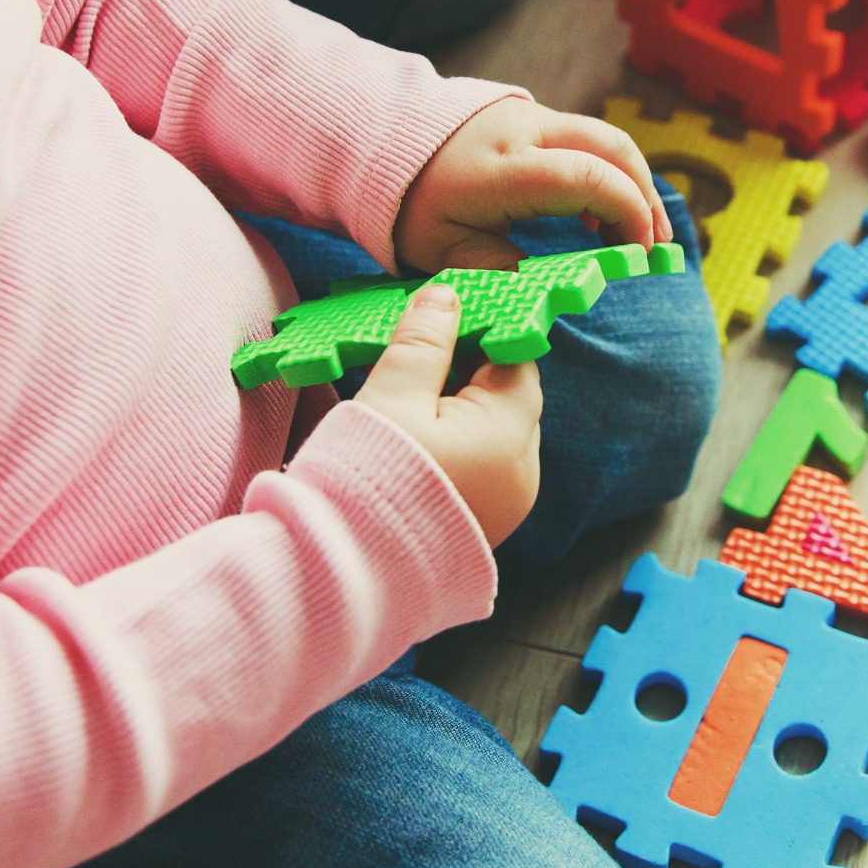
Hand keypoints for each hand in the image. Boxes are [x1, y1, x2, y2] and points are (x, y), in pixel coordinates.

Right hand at [355, 284, 540, 546]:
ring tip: (410, 399)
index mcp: (509, 431)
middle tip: (419, 353)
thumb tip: (447, 296)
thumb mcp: (393, 394)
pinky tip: (417, 441)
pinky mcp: (485, 526)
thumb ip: (424, 340)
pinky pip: (483, 467)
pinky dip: (459, 445)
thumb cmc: (369, 477)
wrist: (343, 571)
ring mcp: (508, 505)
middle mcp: (523, 471)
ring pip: (494, 433)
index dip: (481, 331)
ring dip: (461, 409)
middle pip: (507, 397)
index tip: (445, 317)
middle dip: (468, 370)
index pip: (514, 359)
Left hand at [394, 97, 671, 274]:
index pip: (586, 177)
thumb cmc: (411, 204)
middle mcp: (525, 131)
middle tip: (655, 247)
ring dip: (633, 183)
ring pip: (607, 138)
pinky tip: (603, 214)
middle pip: (612, 147)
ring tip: (638, 235)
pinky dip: (610, 171)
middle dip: (645, 197)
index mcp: (503, 169)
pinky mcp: (535, 115)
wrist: (382, 140)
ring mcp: (532, 116)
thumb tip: (549, 291)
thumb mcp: (443, 252)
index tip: (637, 255)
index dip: (626, 213)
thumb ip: (498, 271)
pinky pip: (588, 137)